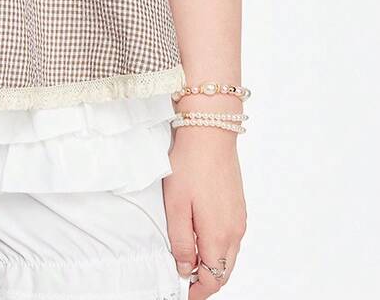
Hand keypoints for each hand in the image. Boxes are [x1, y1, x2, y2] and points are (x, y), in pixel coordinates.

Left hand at [163, 127, 246, 294]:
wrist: (210, 132)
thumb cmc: (191, 163)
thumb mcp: (176, 205)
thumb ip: (181, 241)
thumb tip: (185, 267)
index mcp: (219, 234)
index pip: (213, 279)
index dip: (198, 291)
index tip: (184, 291)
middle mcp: (235, 231)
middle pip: (224, 271)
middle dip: (206, 280)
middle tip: (185, 277)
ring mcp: (240, 219)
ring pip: (228, 255)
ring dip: (212, 262)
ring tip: (189, 255)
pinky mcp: (239, 207)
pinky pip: (231, 238)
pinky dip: (218, 246)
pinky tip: (201, 234)